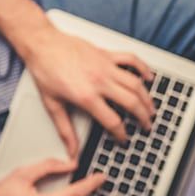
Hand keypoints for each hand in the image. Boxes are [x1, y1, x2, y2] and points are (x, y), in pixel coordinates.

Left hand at [21, 26, 155, 156]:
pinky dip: (143, 68)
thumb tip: (71, 150)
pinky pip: (131, 60)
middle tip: (146, 126)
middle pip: (131, 103)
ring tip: (151, 109)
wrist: (42, 45)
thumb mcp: (53, 105)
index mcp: (86, 97)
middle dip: (143, 118)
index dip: (122, 134)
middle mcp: (99, 81)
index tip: (124, 139)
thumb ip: (65, 131)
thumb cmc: (45, 71)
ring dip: (147, 98)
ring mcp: (106, 66)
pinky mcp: (107, 54)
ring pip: (136, 83)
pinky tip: (149, 77)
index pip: (113, 121)